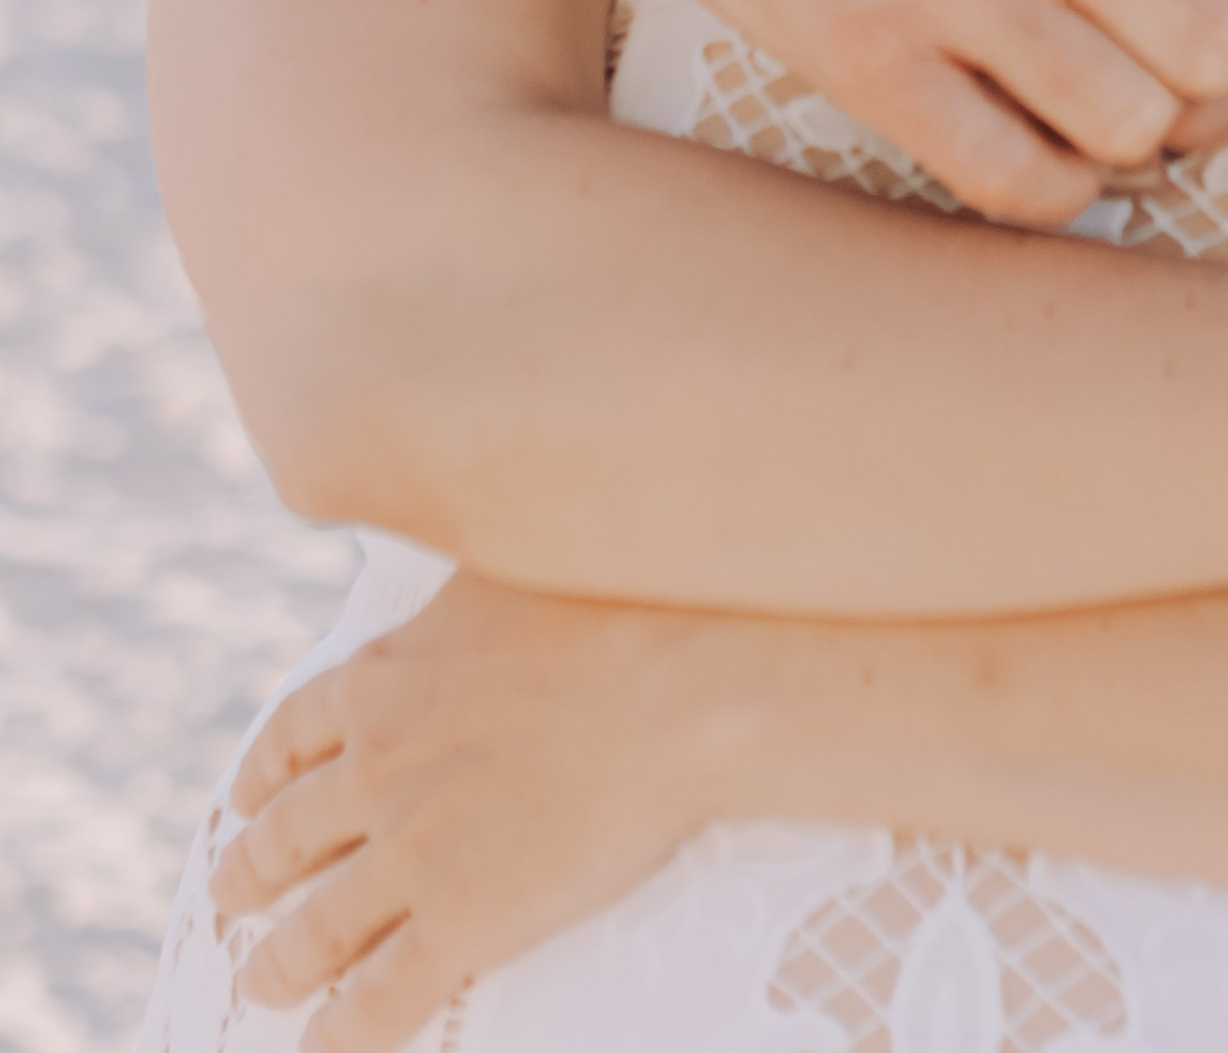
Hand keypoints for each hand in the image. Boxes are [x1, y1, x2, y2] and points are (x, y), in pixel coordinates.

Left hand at [210, 577, 722, 1050]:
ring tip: (258, 982)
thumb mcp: (504, 561)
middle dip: (249, 871)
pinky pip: (379, 999)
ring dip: (277, 964)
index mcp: (383, 684)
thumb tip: (453, 543)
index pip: (290, 737)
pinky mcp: (462, 921)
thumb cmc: (614, 605)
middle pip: (284, 837)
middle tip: (231, 893)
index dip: (261, 776)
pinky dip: (341, 1034)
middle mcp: (377, 771)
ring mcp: (413, 851)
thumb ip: (455, 587)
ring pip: (315, 930)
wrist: (679, 681)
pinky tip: (322, 1048)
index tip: (246, 796)